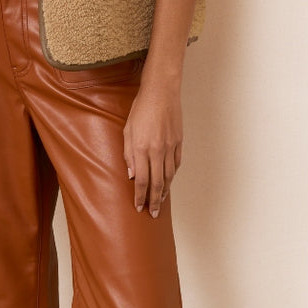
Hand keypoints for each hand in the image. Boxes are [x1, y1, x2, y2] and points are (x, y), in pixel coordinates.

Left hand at [122, 79, 182, 218]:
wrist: (162, 92)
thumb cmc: (141, 109)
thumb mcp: (127, 131)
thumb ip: (128, 154)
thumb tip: (131, 175)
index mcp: (142, 148)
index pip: (142, 180)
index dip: (140, 196)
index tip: (139, 207)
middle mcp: (157, 151)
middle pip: (157, 183)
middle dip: (154, 201)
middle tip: (153, 214)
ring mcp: (170, 147)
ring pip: (169, 176)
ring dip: (165, 191)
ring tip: (161, 202)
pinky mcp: (179, 142)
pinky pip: (176, 164)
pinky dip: (172, 176)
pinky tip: (168, 182)